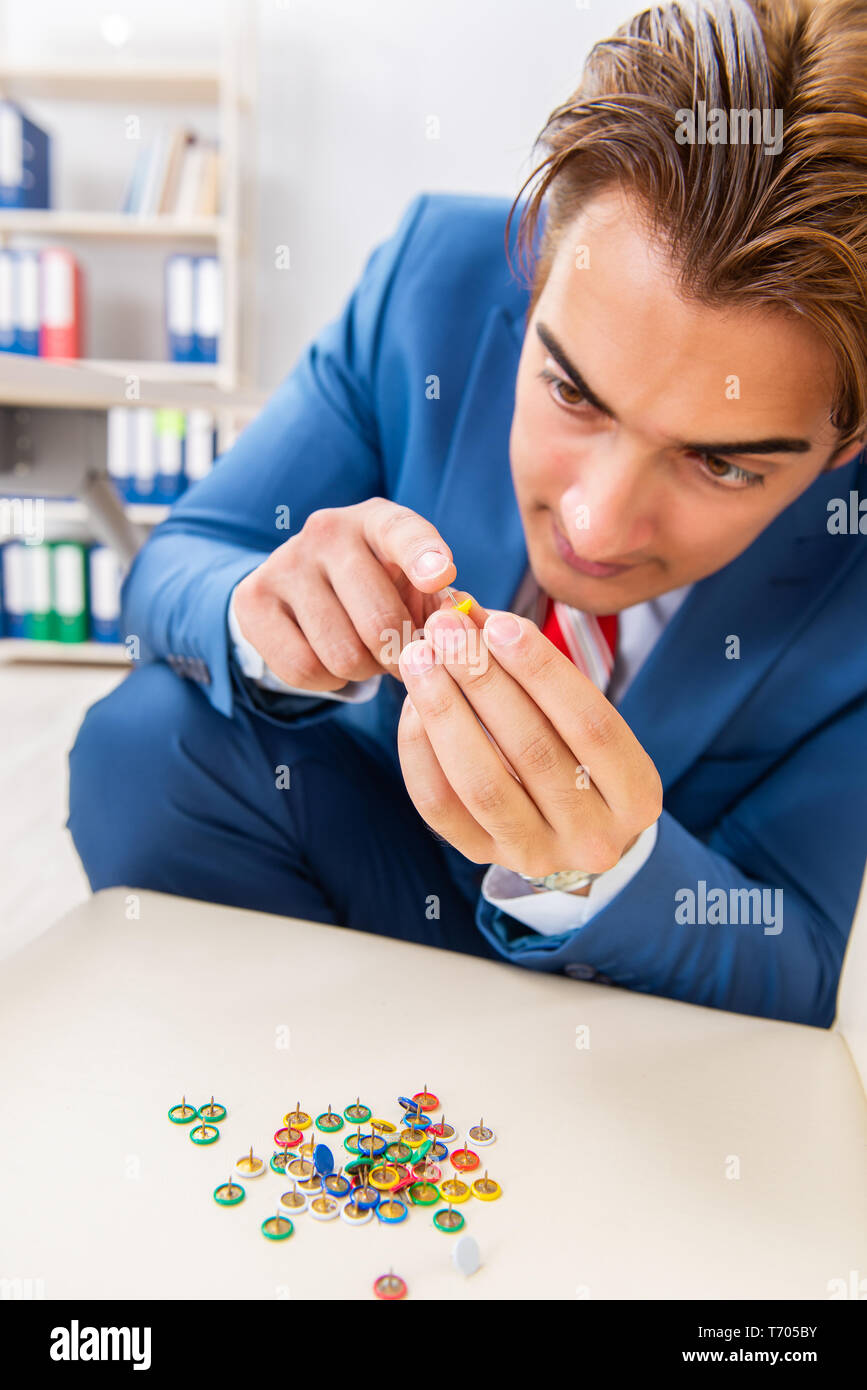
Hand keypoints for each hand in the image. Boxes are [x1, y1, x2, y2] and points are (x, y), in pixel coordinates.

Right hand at [233, 498, 458, 691]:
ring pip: (342, 653)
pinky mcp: (252, 600)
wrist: (300, 587)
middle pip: (379, 620)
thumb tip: (452, 626)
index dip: (424, 555)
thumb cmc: (377, 587)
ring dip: (363, 671)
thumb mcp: (410, 583)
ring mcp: (284, 563)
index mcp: (377, 520)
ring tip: (365, 657)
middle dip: (399, 656)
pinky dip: (328, 682)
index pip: (402, 531)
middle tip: (400, 658)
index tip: (441, 575)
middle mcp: (327, 531)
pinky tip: (332, 664)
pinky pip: (303, 669)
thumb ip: (438, 603)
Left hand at [396, 605, 662, 876]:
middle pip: (533, 751)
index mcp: (636, 794)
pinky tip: (413, 707)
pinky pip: (441, 807)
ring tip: (420, 659)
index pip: (591, 724)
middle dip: (482, 679)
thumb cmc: (582, 754)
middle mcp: (594, 836)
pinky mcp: (485, 858)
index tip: (497, 624)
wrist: (576, 830)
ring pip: (482, 783)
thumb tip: (474, 614)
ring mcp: (538, 854)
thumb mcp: (582, 715)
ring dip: (445, 712)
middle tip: (446, 628)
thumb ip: (537, 669)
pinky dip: (421, 751)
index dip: (542, 670)